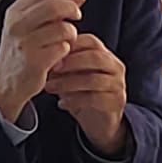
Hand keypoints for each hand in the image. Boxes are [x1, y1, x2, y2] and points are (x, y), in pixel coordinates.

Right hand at [0, 0, 85, 122]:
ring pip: (63, 28)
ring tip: (65, 41)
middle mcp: (17, 26)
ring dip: (71, 34)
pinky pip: (63, 48)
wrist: (5, 82)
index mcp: (15, 12)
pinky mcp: (36, 61)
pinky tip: (59, 55)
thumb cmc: (19, 51)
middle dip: (72, 9)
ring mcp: (26, 44)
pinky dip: (66, 51)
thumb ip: (40, 9)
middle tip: (77, 15)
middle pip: (54, 6)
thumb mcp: (21, 24)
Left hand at [45, 33, 128, 155]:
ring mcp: (118, 85)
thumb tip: (43, 55)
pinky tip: (61, 104)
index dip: (71, 44)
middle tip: (51, 68)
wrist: (99, 121)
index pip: (91, 41)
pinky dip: (75, 101)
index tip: (51, 51)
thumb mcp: (71, 75)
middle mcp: (115, 67)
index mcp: (105, 54)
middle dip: (70, 62)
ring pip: (94, 79)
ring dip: (68, 83)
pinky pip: (95, 99)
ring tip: (50, 88)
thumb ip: (62, 64)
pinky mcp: (116, 102)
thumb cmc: (82, 92)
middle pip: (95, 58)